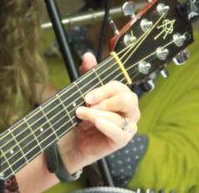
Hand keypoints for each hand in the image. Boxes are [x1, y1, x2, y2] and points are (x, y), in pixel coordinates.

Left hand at [59, 53, 138, 170]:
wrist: (70, 141)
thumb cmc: (79, 118)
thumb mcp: (81, 94)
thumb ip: (87, 75)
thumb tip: (88, 56)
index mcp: (120, 96)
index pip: (119, 86)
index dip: (103, 89)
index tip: (86, 95)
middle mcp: (128, 110)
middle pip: (127, 98)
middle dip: (105, 99)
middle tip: (87, 103)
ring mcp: (128, 125)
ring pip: (120, 115)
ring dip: (97, 113)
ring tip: (81, 114)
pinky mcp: (122, 140)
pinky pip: (120, 131)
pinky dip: (106, 125)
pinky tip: (96, 122)